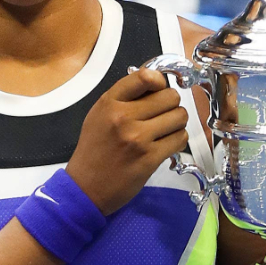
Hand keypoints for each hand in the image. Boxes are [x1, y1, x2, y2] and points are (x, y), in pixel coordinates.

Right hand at [65, 68, 188, 214]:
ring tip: (165, 129)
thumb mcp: (100, 115)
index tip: (160, 89)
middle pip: (170, 97)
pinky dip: (177, 139)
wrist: (85, 187)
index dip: (160, 81)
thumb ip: (125, 97)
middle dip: (171, 104)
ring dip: (177, 122)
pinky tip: (166, 143)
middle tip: (163, 114)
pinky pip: (180, 138)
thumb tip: (156, 83)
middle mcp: (123, 117)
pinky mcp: (150, 158)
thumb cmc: (94, 150)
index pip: (145, 77)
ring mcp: (138, 138)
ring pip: (179, 116)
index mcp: (110, 103)